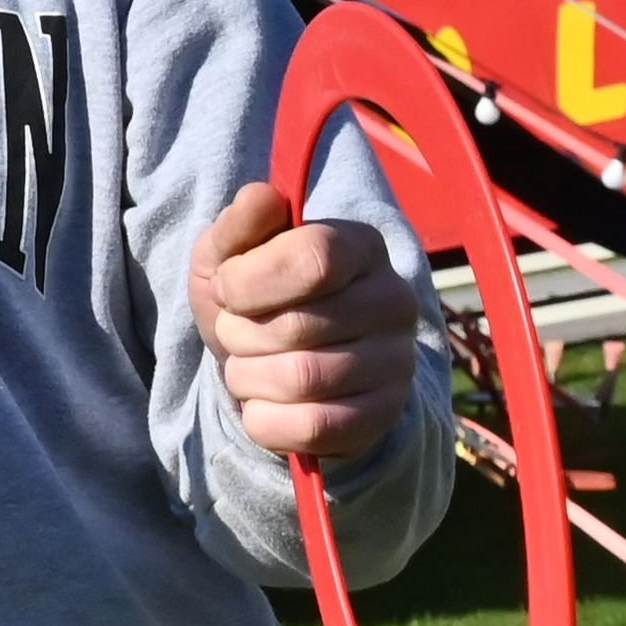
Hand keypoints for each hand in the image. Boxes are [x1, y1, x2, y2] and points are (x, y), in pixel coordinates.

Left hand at [192, 183, 421, 470]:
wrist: (271, 367)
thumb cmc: (252, 299)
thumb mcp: (229, 254)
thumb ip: (241, 223)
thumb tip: (264, 197)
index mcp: (361, 246)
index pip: (314, 258)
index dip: (251, 280)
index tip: (229, 288)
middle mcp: (393, 300)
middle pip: (297, 327)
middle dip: (240, 335)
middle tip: (238, 333)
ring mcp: (396, 362)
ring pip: (301, 380)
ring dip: (248, 378)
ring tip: (249, 367)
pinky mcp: (384, 416)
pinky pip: (313, 428)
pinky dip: (265, 420)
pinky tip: (266, 403)